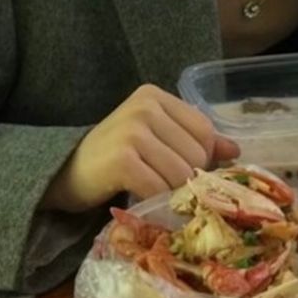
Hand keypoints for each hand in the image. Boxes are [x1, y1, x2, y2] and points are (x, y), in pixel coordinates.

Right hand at [41, 85, 239, 212]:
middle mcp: (144, 107)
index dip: (202, 158)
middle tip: (164, 186)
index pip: (204, 129)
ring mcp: (132, 131)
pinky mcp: (122, 160)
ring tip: (153, 194)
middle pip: (196, 153)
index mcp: (154, 96)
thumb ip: (192, 140)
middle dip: (187, 178)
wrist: (62, 174)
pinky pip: (159, 188)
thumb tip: (235, 150)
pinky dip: (156, 202)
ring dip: (172, 193)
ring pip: (181, 173)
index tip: (182, 171)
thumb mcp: (154, 138)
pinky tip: (143, 200)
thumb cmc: (113, 157)